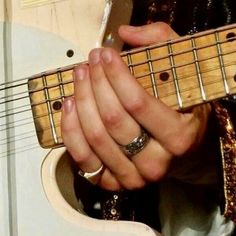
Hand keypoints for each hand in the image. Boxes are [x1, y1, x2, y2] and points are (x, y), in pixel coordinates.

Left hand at [61, 22, 210, 190]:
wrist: (181, 149)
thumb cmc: (181, 111)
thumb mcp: (183, 74)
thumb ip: (162, 43)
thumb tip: (126, 33)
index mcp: (178, 136)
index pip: (138, 104)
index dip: (116, 75)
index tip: (104, 55)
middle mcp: (156, 162)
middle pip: (112, 120)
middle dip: (96, 84)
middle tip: (89, 63)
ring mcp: (132, 176)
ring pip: (95, 137)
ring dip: (81, 102)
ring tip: (79, 77)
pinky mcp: (112, 182)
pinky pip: (83, 159)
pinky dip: (71, 131)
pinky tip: (69, 106)